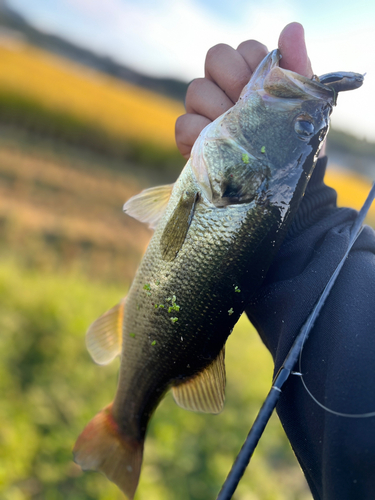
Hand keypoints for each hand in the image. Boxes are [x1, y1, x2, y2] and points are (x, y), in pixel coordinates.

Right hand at [175, 22, 325, 158]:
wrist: (282, 180)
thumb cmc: (291, 140)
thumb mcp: (300, 106)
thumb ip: (296, 68)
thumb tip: (292, 28)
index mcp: (250, 74)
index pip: (244, 48)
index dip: (254, 64)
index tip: (266, 89)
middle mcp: (223, 87)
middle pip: (215, 57)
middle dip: (234, 78)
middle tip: (247, 105)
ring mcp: (203, 111)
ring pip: (196, 89)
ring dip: (218, 110)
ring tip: (237, 132)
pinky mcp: (190, 138)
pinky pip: (184, 124)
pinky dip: (199, 135)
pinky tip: (217, 148)